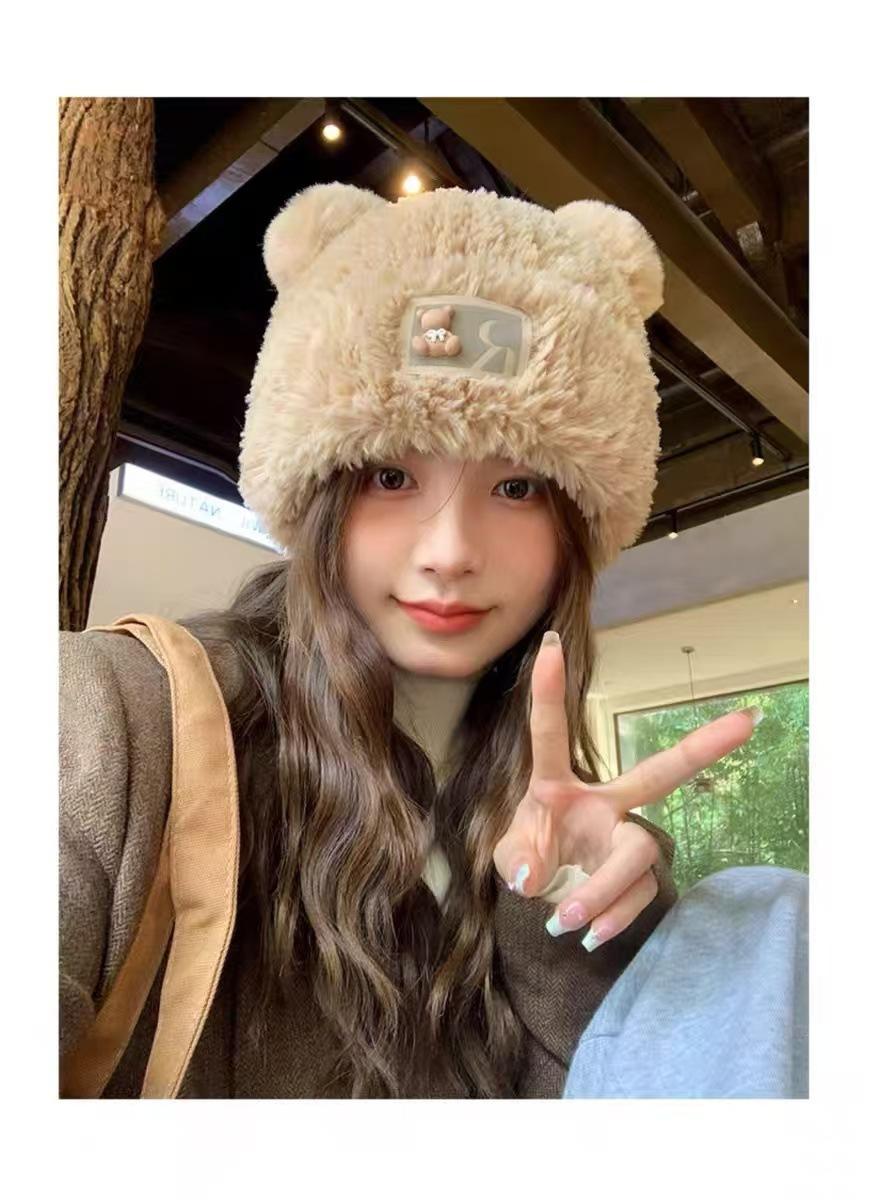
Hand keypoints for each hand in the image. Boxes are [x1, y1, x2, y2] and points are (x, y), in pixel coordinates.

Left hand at [492, 631, 761, 950]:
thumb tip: (531, 879)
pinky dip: (612, 916)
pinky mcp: (639, 878)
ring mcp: (625, 839)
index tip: (548, 646)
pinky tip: (591, 935)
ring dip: (604, 889)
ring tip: (566, 919)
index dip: (549, 693)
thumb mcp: (507, 857)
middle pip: (658, 775)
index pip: (552, 735)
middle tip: (747, 720)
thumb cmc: (529, 859)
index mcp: (558, 786)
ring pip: (638, 854)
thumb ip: (515, 860)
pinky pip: (638, 895)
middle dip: (701, 746)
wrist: (545, 900)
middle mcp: (604, 805)